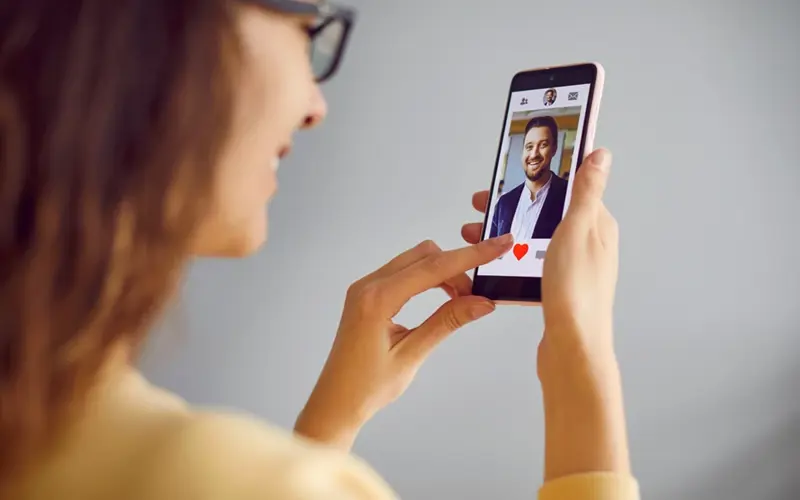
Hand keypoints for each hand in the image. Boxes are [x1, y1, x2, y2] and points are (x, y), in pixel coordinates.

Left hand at [295, 235, 513, 449]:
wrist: (335, 402)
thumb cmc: (367, 387)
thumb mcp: (412, 355)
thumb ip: (446, 322)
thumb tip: (482, 302)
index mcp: (377, 299)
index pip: (433, 267)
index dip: (471, 256)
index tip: (498, 245)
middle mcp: (369, 285)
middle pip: (424, 255)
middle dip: (457, 266)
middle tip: (478, 294)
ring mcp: (366, 288)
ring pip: (415, 261)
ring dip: (443, 272)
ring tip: (463, 300)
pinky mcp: (368, 295)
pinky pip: (403, 273)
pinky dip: (427, 278)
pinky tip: (442, 299)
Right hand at [463, 149, 629, 481]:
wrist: (573, 349)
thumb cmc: (576, 291)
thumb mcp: (577, 229)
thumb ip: (586, 191)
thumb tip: (600, 153)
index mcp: (597, 225)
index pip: (568, 187)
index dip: (538, 176)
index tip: (509, 170)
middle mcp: (588, 244)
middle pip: (545, 213)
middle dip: (511, 207)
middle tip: (479, 204)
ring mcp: (573, 267)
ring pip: (533, 239)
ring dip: (503, 233)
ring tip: (471, 234)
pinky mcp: (558, 288)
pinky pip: (529, 263)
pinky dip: (508, 258)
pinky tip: (488, 263)